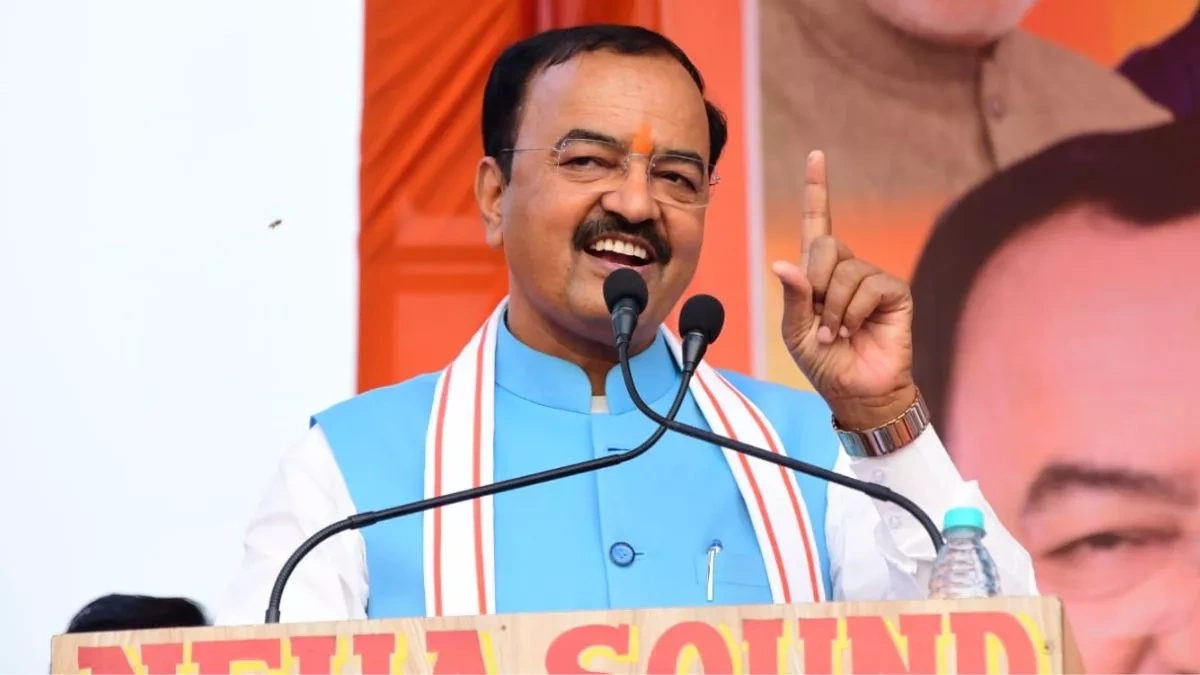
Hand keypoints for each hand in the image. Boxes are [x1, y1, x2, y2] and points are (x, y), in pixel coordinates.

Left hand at [772, 151, 917, 429]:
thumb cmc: (824, 363)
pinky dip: (854, 312)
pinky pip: (869, 286)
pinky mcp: (895, 293)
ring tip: (836, 335)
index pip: (817, 223)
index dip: (817, 190)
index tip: (816, 155)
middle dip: (815, 284)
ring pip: (845, 270)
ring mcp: (873, 279)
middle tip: (820, 322)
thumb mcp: (795, 332)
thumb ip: (792, 297)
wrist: (856, 392)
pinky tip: (856, 331)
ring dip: (833, 310)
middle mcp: (847, 269)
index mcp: (818, 273)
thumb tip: (781, 263)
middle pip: (825, 244)